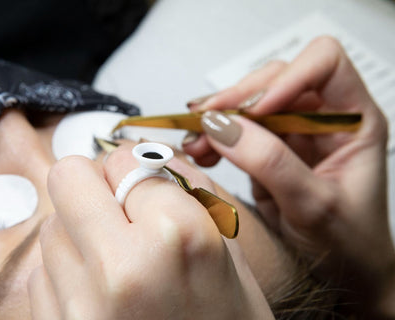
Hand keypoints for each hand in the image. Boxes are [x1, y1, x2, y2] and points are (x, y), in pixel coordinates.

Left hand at [27, 144, 273, 318]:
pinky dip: (68, 271)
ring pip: (51, 224)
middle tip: (117, 206)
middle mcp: (123, 265)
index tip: (144, 188)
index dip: (137, 171)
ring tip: (115, 261)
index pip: (126, 159)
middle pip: (69, 175)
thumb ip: (183, 196)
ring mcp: (81, 305)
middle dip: (93, 183)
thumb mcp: (228, 252)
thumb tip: (139, 159)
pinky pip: (43, 271)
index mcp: (180, 236)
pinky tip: (101, 293)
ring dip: (80, 231)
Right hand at [184, 36, 394, 315]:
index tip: (255, 110)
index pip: (323, 65)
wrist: (344, 275)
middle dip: (237, 101)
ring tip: (196, 143)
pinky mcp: (269, 150)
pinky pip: (236, 130)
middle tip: (205, 124)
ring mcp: (293, 134)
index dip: (287, 79)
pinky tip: (201, 151)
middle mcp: (322, 119)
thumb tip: (224, 126)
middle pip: (275, 79)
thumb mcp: (314, 206)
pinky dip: (214, 137)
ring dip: (218, 118)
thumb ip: (271, 163)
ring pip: (249, 104)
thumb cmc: (351, 244)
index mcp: (353, 121)